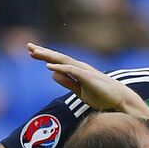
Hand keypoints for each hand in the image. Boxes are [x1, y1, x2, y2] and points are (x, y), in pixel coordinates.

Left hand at [27, 43, 144, 112]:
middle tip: (28, 46)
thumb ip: (67, 82)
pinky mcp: (88, 77)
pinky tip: (49, 66)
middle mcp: (79, 67)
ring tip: (35, 53)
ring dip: (49, 56)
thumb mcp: (80, 91)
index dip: (45, 56)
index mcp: (77, 70)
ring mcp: (84, 71)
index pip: (58, 61)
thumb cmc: (103, 96)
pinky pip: (72, 71)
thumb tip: (53, 73)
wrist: (120, 101)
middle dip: (43, 52)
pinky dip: (60, 68)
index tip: (32, 53)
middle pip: (58, 58)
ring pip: (63, 61)